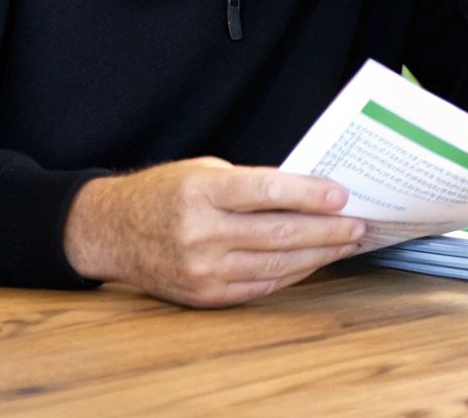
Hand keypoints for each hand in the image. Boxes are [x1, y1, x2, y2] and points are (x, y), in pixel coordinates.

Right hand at [62, 157, 365, 307]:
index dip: (308, 195)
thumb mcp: (202, 171)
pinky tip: (313, 262)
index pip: (266, 192)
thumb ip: (250, 184)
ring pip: (275, 265)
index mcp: (199, 192)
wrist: (110, 232)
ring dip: (317, 255)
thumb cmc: (163, 193)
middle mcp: (199, 233)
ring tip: (345, 243)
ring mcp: (201, 269)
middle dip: (325, 230)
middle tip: (357, 224)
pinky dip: (292, 274)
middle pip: (278, 234)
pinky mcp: (204, 295)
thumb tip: (308, 194)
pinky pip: (260, 286)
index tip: (341, 195)